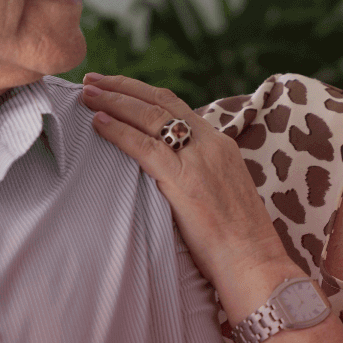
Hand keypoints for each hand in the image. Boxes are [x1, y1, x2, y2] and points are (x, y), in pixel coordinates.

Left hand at [82, 73, 294, 292]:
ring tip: (87, 94)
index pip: (176, 106)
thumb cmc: (236, 240)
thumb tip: (163, 172)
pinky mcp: (185, 180)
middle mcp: (211, 144)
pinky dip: (118, 131)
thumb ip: (196, 173)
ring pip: (149, 117)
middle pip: (160, 101)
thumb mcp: (220, 192)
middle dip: (122, 87)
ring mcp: (199, 159)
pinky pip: (144, 146)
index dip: (143, 92)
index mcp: (220, 144)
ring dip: (114, 102)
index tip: (117, 86)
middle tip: (93, 80)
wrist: (255, 262)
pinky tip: (98, 123)